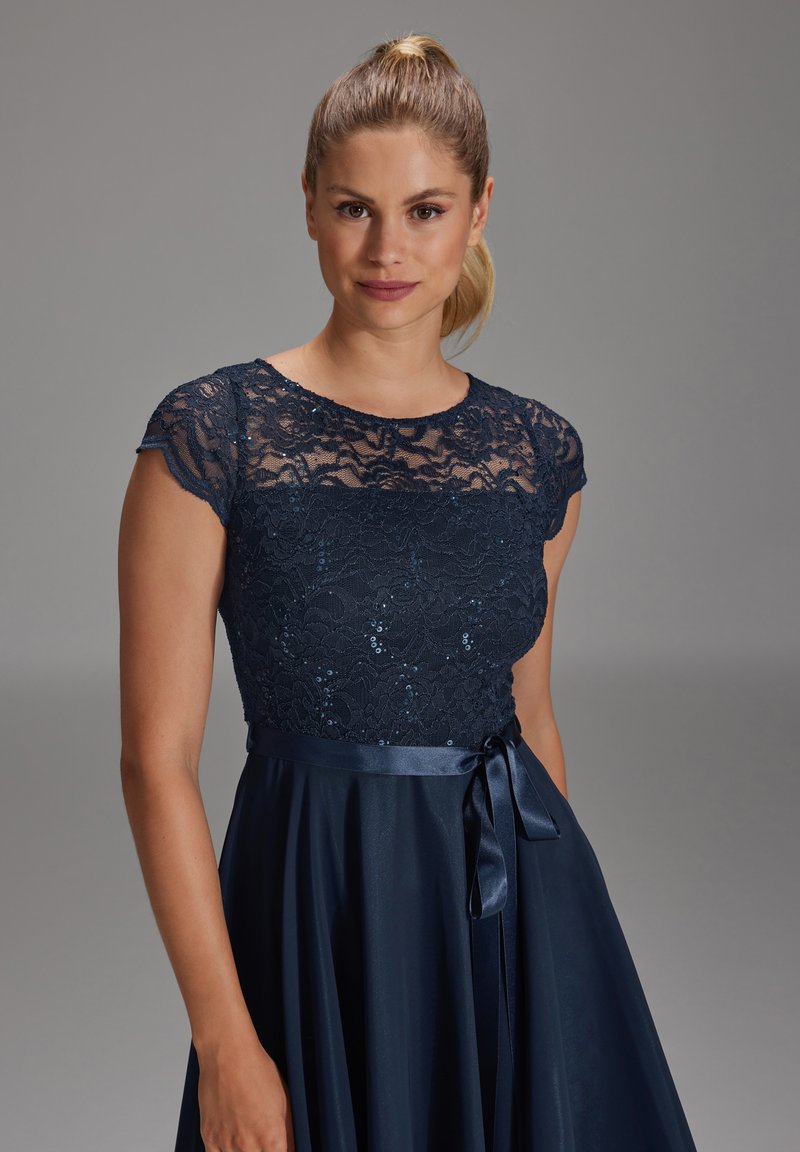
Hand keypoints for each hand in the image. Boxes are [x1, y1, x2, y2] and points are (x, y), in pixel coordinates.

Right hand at [197, 1031, 295, 1150]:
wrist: (227, 1053)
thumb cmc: (255, 1069)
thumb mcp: (284, 1100)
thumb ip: (287, 1132)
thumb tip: (290, 1148)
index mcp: (271, 1137)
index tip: (278, 1147)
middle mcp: (248, 1145)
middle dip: (263, 1151)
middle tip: (263, 1139)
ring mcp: (226, 1143)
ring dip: (245, 1151)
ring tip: (247, 1136)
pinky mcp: (209, 1137)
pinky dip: (226, 1151)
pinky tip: (232, 1141)